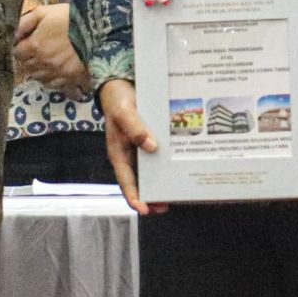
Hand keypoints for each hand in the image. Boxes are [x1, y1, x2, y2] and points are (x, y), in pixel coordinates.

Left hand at [12, 3, 86, 91]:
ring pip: (41, 79)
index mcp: (35, 46)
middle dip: (30, 59)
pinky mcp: (73, 80)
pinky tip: (60, 72)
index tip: (28, 43)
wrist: (100, 28)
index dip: (22, 48)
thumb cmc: (71, 17)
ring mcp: (58, 74)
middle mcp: (44, 63)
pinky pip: (58, 86)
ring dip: (42, 71)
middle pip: (28, 67)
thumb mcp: (45, 12)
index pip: (17, 53)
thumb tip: (11, 35)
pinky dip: (56, 81)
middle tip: (40, 51)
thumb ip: (24, 23)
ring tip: (50, 62)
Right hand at [98, 78, 167, 214]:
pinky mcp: (149, 144)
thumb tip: (151, 147)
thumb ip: (135, 129)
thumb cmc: (117, 101)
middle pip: (139, 183)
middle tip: (165, 206)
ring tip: (176, 194)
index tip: (144, 209)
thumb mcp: (123, 112)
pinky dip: (167, 167)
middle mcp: (130, 157)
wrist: (120, 86)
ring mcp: (139, 152)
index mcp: (119, 154)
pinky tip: (180, 170)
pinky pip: (158, 159)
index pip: (126, 182)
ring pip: (150, 174)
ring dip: (161, 184)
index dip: (134, 197)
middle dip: (151, 197)